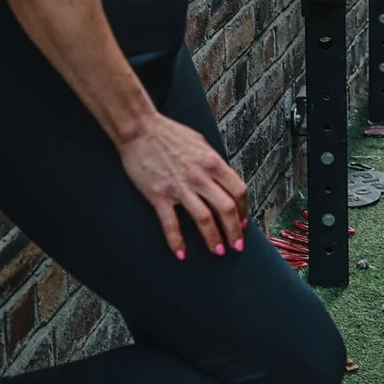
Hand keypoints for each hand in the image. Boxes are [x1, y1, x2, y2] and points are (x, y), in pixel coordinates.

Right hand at [117, 113, 248, 259]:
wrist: (139, 129)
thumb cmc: (169, 134)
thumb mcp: (200, 143)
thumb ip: (213, 163)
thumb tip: (224, 182)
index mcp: (212, 162)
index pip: (238, 191)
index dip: (244, 210)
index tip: (243, 221)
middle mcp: (199, 176)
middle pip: (226, 209)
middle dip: (235, 231)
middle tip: (237, 245)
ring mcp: (179, 187)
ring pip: (204, 219)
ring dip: (214, 239)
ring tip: (218, 251)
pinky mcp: (158, 195)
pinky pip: (171, 224)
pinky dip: (176, 242)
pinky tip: (181, 254)